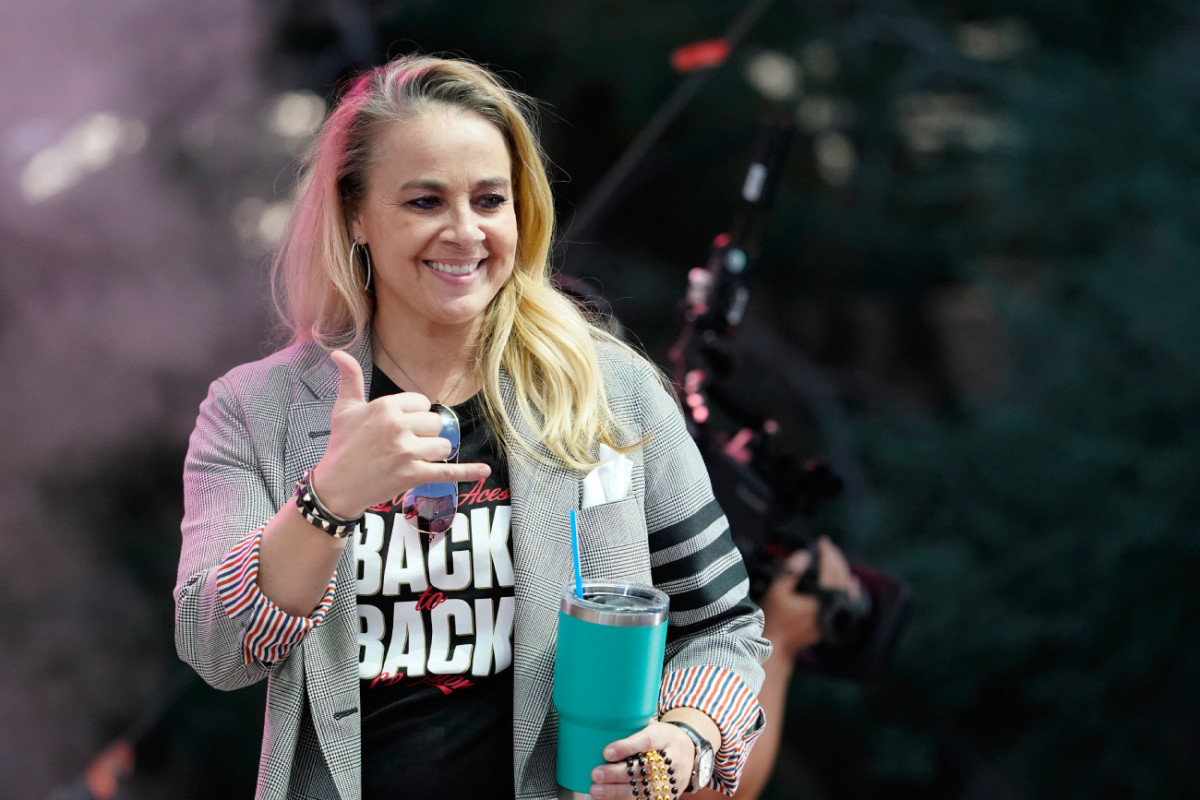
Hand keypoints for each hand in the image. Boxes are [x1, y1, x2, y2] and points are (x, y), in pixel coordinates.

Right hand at [310, 350, 490, 517]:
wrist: (336, 487)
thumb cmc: (341, 446)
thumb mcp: (344, 409)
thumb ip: (350, 379)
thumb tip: (338, 353)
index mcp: (386, 407)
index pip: (422, 403)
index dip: (415, 415)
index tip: (400, 426)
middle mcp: (398, 426)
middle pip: (435, 423)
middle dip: (425, 434)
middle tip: (403, 445)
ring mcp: (407, 452)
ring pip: (443, 445)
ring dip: (433, 453)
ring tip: (412, 459)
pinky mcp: (413, 475)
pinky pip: (448, 472)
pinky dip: (468, 473)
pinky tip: (484, 471)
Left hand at [589, 721, 693, 798]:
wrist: (689, 752)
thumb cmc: (663, 737)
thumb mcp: (653, 726)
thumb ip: (632, 729)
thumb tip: (600, 730)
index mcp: (664, 736)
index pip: (647, 740)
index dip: (626, 747)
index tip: (606, 752)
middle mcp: (670, 759)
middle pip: (643, 768)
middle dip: (616, 773)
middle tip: (596, 773)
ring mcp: (671, 779)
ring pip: (643, 789)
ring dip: (617, 792)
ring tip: (596, 790)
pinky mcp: (668, 795)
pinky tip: (609, 799)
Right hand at [761, 538, 861, 656]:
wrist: (778, 645)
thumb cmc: (774, 618)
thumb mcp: (777, 591)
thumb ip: (791, 571)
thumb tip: (805, 554)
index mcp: (821, 598)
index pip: (830, 570)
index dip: (827, 554)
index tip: (822, 542)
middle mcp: (833, 606)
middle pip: (841, 577)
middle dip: (835, 559)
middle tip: (828, 546)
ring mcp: (835, 615)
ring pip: (846, 588)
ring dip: (842, 571)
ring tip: (835, 558)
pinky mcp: (833, 622)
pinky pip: (847, 602)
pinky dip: (850, 589)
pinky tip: (852, 582)